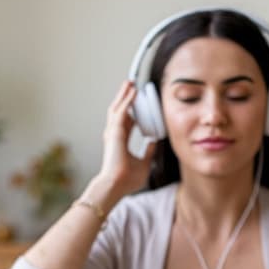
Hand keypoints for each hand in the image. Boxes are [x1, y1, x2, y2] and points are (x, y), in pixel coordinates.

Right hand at [96, 80, 156, 196]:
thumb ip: (149, 151)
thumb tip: (155, 142)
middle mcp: (114, 135)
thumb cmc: (127, 179)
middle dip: (126, 98)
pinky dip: (127, 101)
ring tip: (131, 83)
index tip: (139, 103)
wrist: (116, 184)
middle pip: (120, 111)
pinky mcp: (114, 132)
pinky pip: (121, 111)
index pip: (127, 122)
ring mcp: (112, 132)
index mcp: (120, 141)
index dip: (132, 111)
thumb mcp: (145, 163)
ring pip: (118, 107)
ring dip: (124, 95)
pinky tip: (133, 92)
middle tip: (132, 87)